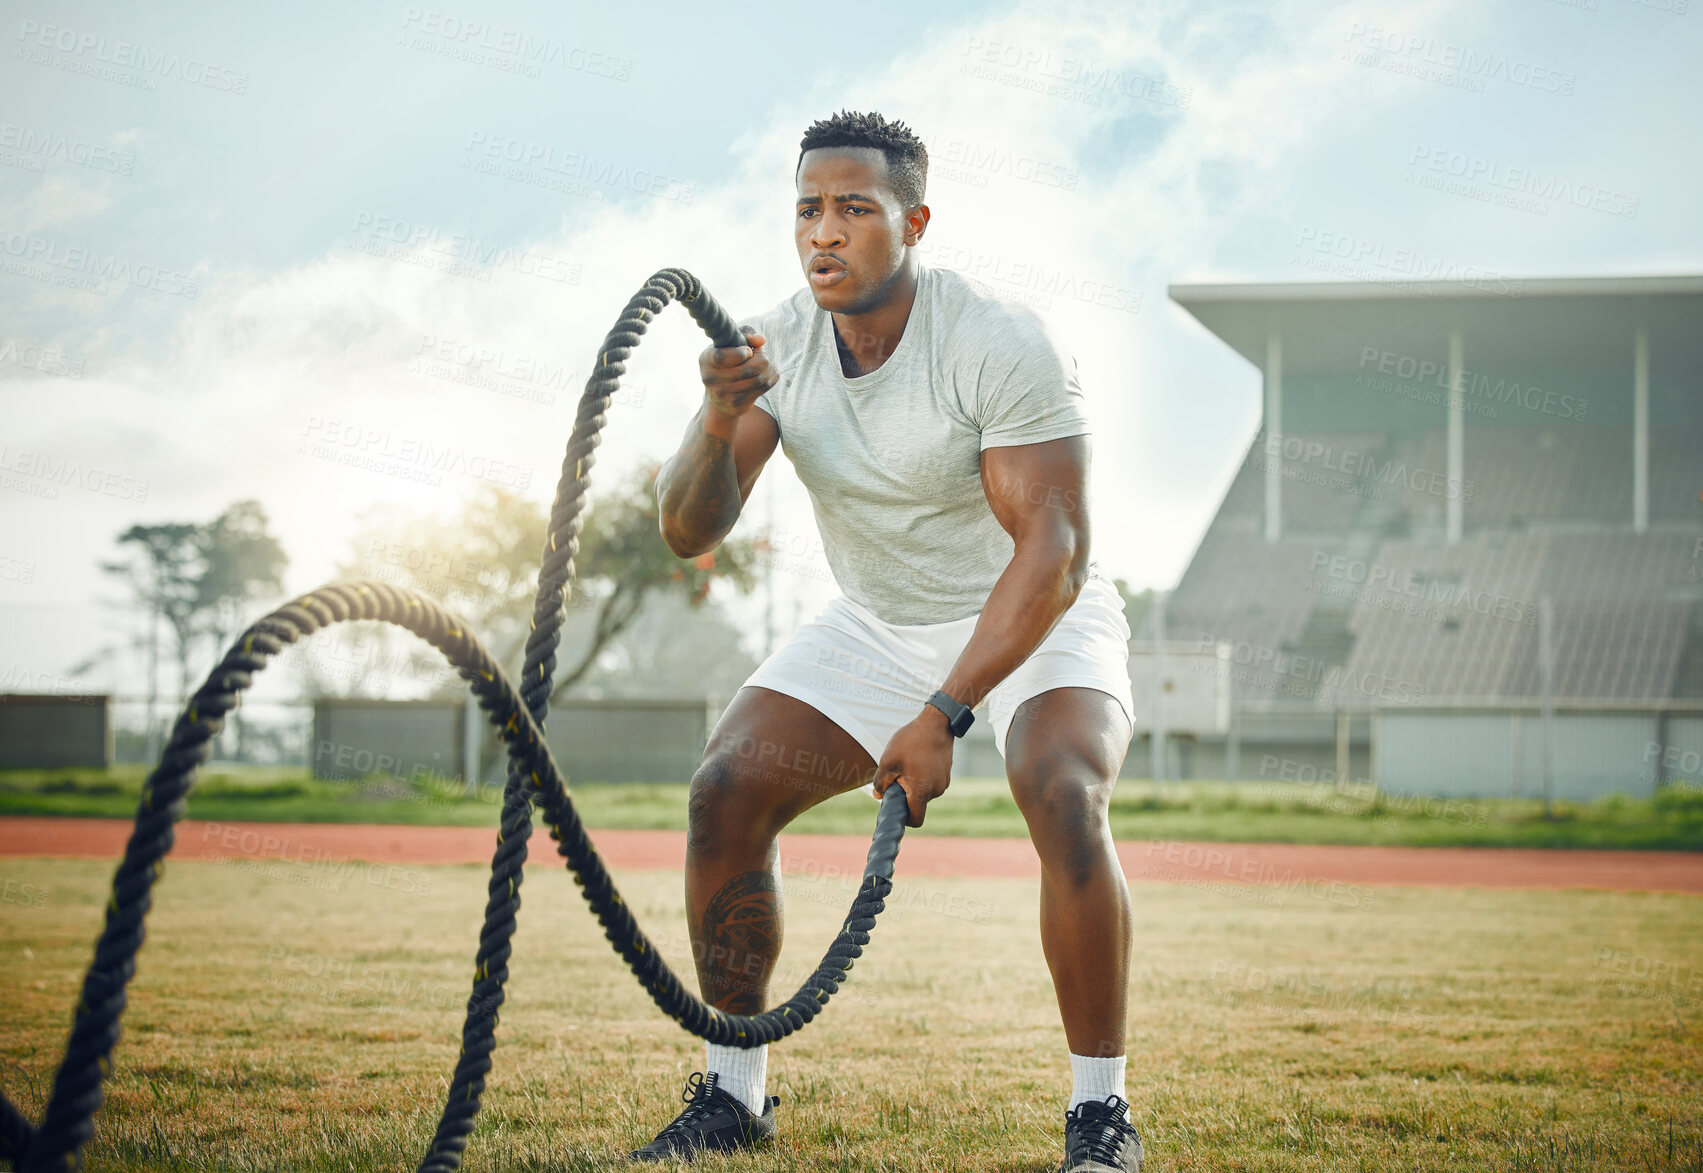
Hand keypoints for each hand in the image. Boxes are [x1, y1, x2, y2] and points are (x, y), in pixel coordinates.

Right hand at [699, 326, 776, 423]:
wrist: (719, 398)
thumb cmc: (727, 361)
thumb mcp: (729, 344)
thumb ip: (745, 335)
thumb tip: (761, 340)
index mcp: (706, 359)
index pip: (722, 357)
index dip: (740, 353)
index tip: (748, 351)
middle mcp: (711, 378)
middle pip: (748, 369)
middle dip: (762, 358)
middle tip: (763, 354)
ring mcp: (724, 394)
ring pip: (759, 379)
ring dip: (769, 368)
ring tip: (767, 362)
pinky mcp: (737, 405)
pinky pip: (763, 389)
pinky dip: (771, 378)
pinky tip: (769, 372)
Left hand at [873, 707, 954, 827]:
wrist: (937, 723)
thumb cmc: (911, 741)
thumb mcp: (888, 761)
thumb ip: (881, 783)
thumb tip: (879, 795)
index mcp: (921, 791)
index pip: (915, 820)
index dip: (904, 819)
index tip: (895, 807)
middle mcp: (936, 791)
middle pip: (918, 804)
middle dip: (906, 795)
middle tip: (897, 776)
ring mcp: (943, 782)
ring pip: (925, 792)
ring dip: (914, 784)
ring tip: (908, 764)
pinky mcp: (946, 773)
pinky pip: (931, 782)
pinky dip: (923, 776)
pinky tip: (918, 759)